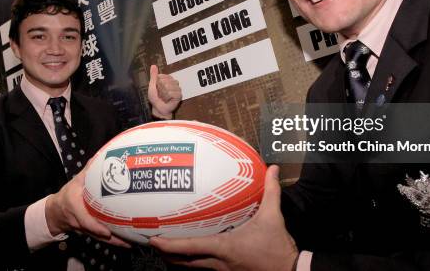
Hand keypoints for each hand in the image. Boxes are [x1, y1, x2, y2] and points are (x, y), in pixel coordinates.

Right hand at [45, 158, 130, 247]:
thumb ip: (87, 171)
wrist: (55, 212)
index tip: (107, 231)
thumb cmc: (67, 195)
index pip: (84, 219)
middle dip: (111, 238)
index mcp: (74, 207)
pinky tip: (126, 242)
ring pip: (99, 238)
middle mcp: (79, 221)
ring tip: (130, 243)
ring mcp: (84, 229)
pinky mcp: (89, 233)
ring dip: (114, 242)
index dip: (94, 226)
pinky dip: (113, 241)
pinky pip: (100, 238)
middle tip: (128, 239)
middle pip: (96, 232)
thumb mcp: (75, 181)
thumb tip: (99, 157)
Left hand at [148, 64, 181, 118]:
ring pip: (168, 87)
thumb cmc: (155, 98)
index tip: (157, 88)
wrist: (159, 109)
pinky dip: (167, 98)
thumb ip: (153, 76)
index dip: (157, 83)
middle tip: (161, 94)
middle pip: (164, 81)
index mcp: (167, 78)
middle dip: (160, 89)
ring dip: (163, 94)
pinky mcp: (179, 95)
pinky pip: (171, 93)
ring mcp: (177, 88)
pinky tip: (168, 100)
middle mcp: (173, 82)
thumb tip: (153, 65)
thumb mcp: (152, 86)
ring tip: (164, 97)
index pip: (161, 76)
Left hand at [150, 165, 300, 270]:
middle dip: (167, 254)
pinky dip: (193, 260)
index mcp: (224, 248)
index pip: (190, 247)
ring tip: (166, 247)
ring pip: (192, 267)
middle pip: (184, 262)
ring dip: (178, 259)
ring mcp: (222, 270)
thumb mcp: (273, 217)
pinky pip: (204, 268)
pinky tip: (192, 251)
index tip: (153, 239)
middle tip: (153, 242)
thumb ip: (271, 191)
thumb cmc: (277, 246)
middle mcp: (218, 262)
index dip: (169, 245)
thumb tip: (272, 169)